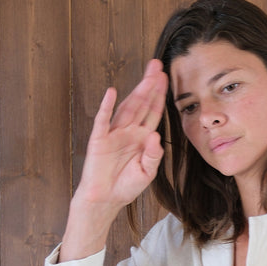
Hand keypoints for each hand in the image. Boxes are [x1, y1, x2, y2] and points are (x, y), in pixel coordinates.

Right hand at [60, 60, 168, 260]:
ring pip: (127, 107)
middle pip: (141, 104)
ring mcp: (114, 133)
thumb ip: (153, 155)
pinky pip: (103, 121)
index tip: (167, 78)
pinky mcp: (99, 140)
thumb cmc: (126, 186)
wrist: (106, 200)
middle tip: (158, 66)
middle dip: (150, 85)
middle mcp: (129, 132)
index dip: (160, 96)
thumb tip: (154, 136)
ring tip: (146, 74)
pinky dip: (107, 107)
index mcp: (142, 138)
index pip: (153, 113)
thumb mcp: (147, 173)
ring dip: (136, 91)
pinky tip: (112, 93)